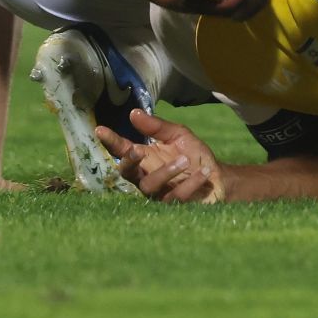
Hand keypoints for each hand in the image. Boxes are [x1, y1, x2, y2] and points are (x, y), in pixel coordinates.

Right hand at [96, 110, 226, 203]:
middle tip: (138, 152)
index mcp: (144, 158)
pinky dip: (190, 183)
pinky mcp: (174, 204)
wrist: (218, 177)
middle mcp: (146, 176)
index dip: (110, 141)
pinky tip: (204, 172)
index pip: (122, 150)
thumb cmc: (194, 155)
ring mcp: (158, 192)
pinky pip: (176, 196)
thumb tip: (134, 113)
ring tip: (186, 160)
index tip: (99, 129)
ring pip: (149, 186)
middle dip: (129, 162)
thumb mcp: (178, 135)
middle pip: (127, 173)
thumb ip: (157, 127)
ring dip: (166, 172)